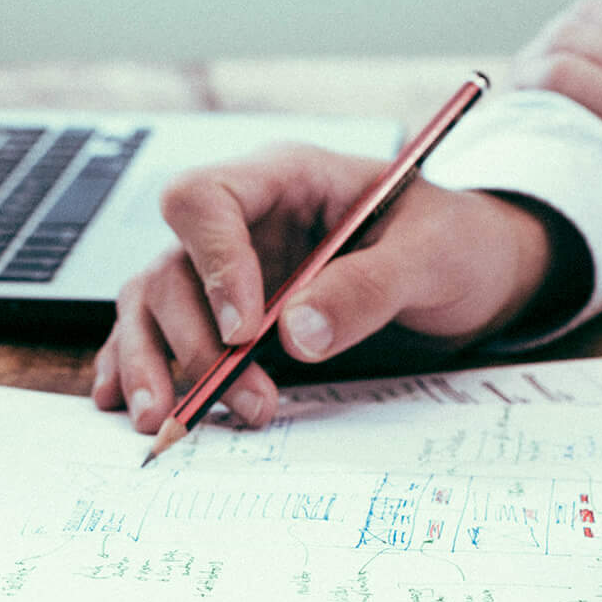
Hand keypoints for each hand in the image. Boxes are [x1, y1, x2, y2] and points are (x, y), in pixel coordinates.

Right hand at [93, 145, 568, 431]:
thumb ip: (367, 288)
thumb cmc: (456, 244)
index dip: (213, 263)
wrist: (475, 273)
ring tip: (169, 422)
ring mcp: (228, 270)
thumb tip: (296, 334)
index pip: (206, 199)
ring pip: (153, 305)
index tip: (243, 330)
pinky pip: (161, 334)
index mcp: (286, 179)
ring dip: (155, 365)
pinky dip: (137, 368)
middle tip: (242, 400)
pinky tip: (126, 405)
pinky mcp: (226, 316)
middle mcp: (243, 222)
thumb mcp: (432, 256)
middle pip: (170, 266)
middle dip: (193, 341)